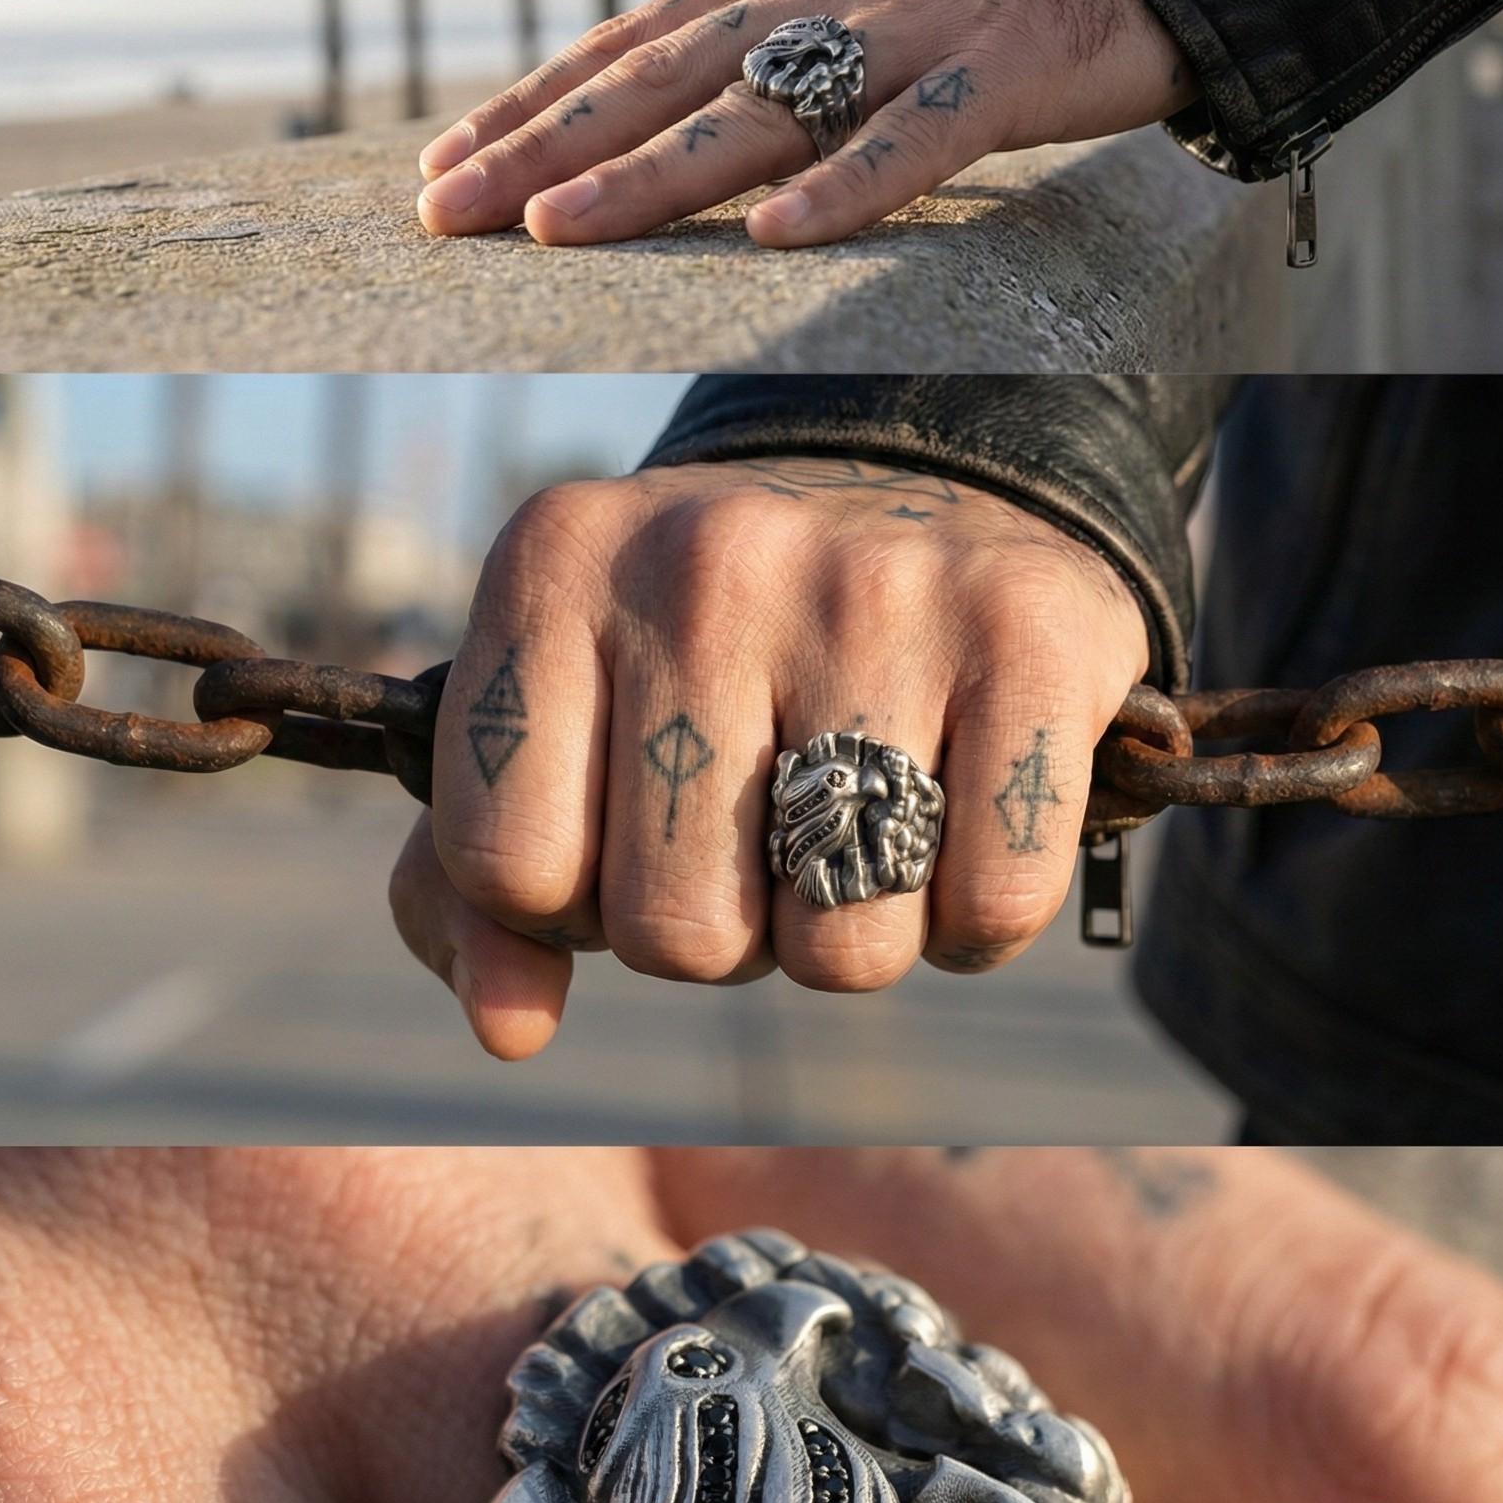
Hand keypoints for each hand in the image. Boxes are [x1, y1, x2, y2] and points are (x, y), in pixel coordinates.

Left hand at [387, 455, 1151, 1060]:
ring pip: (840, 948)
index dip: (572, 902)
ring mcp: (877, 589)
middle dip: (723, 930)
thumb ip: (473, 882)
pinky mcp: (1029, 631)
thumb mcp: (559, 714)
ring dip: (850, 935)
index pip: (509, 866)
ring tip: (859, 829)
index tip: (628, 833)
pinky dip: (975, 921)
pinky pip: (992, 907)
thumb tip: (512, 1028)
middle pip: (676, 933)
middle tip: (764, 837)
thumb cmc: (710, 641)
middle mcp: (709, 561)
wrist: (924, 475)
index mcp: (556, 569)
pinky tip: (960, 830)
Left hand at [415, 0, 1192, 249]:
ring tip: (558, 230)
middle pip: (659, 80)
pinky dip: (845, 188)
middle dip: (541, 149)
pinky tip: (775, 240)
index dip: (527, 106)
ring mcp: (906, 30)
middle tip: (445, 214)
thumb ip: (756, 49)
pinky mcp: (999, 69)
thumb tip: (642, 119)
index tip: (436, 170)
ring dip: (651, 175)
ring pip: (760, 110)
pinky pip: (916, 139)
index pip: (626, 46)